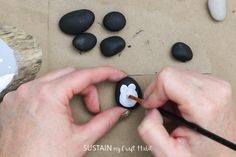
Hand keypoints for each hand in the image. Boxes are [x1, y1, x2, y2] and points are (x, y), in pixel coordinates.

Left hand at [0, 66, 128, 156]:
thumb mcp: (81, 139)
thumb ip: (104, 121)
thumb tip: (117, 111)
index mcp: (49, 95)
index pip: (85, 75)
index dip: (105, 73)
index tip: (116, 74)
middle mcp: (31, 90)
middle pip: (71, 75)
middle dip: (88, 88)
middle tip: (94, 107)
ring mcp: (20, 94)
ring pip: (54, 78)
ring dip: (70, 90)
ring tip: (75, 111)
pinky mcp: (13, 101)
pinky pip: (39, 87)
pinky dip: (53, 93)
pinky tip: (57, 109)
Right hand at [138, 67, 235, 156]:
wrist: (225, 155)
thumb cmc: (205, 156)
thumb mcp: (170, 153)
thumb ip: (150, 131)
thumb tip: (150, 111)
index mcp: (205, 106)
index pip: (168, 78)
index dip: (153, 92)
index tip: (151, 106)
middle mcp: (214, 90)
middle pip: (171, 74)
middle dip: (159, 93)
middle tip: (159, 110)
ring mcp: (217, 86)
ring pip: (177, 74)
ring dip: (168, 92)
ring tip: (171, 111)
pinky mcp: (215, 85)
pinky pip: (186, 78)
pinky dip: (177, 91)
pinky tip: (180, 106)